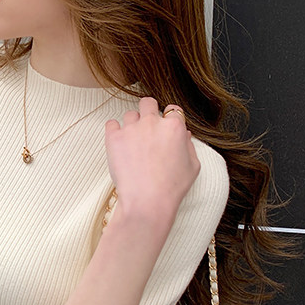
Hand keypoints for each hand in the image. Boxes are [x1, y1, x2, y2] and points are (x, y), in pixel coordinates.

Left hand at [104, 98, 199, 220]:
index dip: (168, 119)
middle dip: (147, 111)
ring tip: (132, 144)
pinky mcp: (113, 138)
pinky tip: (119, 144)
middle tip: (146, 129)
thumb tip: (184, 134)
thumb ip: (189, 145)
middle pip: (147, 103)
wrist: (147, 201)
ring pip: (129, 115)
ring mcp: (131, 128)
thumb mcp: (192, 166)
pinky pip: (111, 124)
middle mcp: (152, 122)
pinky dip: (114, 131)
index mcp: (174, 127)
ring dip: (131, 125)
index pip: (172, 109)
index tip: (164, 129)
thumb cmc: (172, 188)